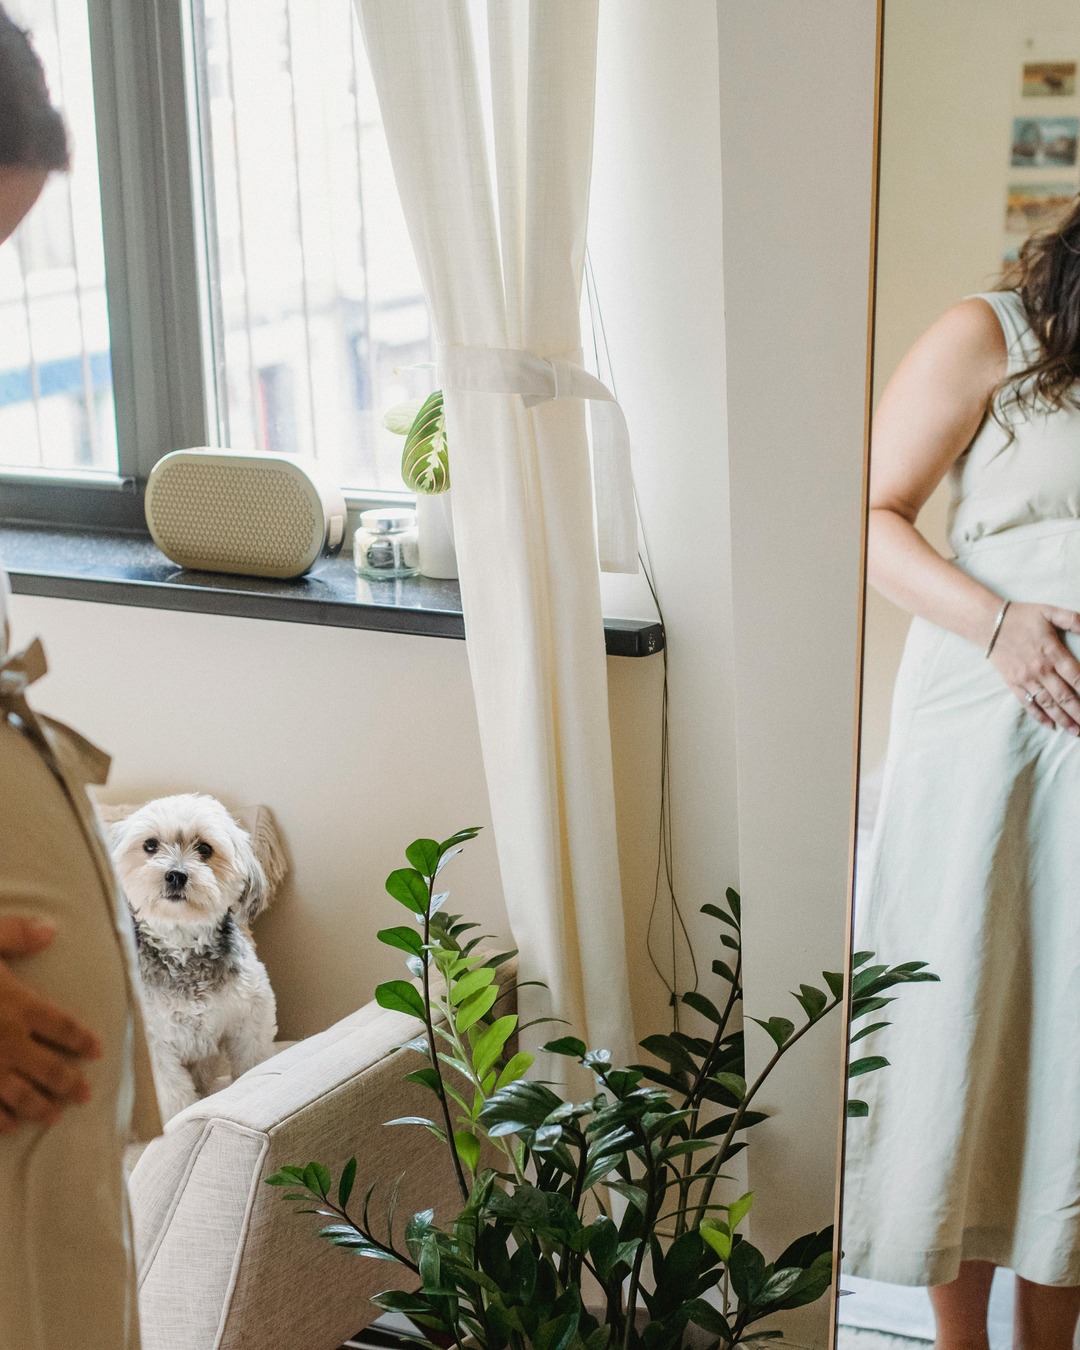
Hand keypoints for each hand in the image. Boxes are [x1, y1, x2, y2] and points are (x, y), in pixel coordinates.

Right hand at [0, 917, 99, 1133]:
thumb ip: (17, 934)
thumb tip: (52, 930)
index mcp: (18, 1005)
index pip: (61, 1025)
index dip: (81, 1039)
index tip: (98, 1051)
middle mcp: (7, 1041)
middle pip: (48, 1068)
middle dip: (69, 1083)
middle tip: (85, 1096)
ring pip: (20, 1094)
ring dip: (39, 1107)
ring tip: (54, 1118)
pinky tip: (8, 1127)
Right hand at [989, 602, 1079, 733]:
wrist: (988, 623)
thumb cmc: (1021, 617)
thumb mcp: (1050, 611)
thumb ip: (1073, 620)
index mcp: (1052, 652)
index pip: (1076, 677)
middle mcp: (1040, 669)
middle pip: (1065, 696)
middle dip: (1079, 712)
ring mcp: (1026, 678)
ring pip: (1048, 704)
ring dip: (1063, 719)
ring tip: (1075, 731)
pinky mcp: (1013, 683)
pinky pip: (1027, 703)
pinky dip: (1039, 715)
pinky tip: (1050, 725)